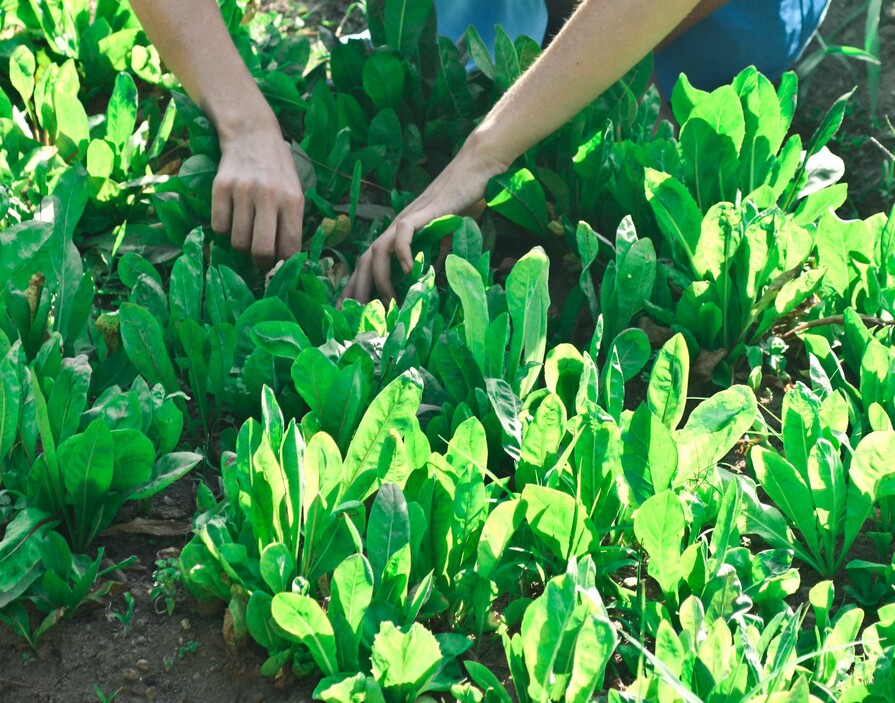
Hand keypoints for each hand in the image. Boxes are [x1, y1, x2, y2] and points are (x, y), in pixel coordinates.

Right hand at [211, 119, 304, 267]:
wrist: (251, 133)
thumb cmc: (277, 169)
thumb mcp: (295, 191)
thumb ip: (292, 221)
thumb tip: (286, 258)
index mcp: (292, 200)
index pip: (290, 246)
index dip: (284, 262)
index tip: (279, 264)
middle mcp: (268, 196)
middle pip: (261, 250)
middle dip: (261, 263)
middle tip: (260, 260)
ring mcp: (242, 191)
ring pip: (238, 242)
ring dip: (241, 246)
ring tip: (246, 236)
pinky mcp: (220, 187)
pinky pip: (219, 226)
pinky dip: (224, 230)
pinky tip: (232, 219)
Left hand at [341, 138, 505, 302]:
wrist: (476, 170)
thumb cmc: (463, 202)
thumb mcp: (448, 239)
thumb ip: (437, 257)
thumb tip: (432, 281)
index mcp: (399, 236)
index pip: (370, 263)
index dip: (359, 286)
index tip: (350, 310)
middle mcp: (396, 228)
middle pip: (365, 259)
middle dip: (357, 288)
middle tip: (353, 314)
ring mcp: (407, 218)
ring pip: (378, 249)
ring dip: (379, 277)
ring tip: (388, 300)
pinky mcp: (423, 212)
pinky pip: (403, 233)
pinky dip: (402, 253)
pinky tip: (408, 271)